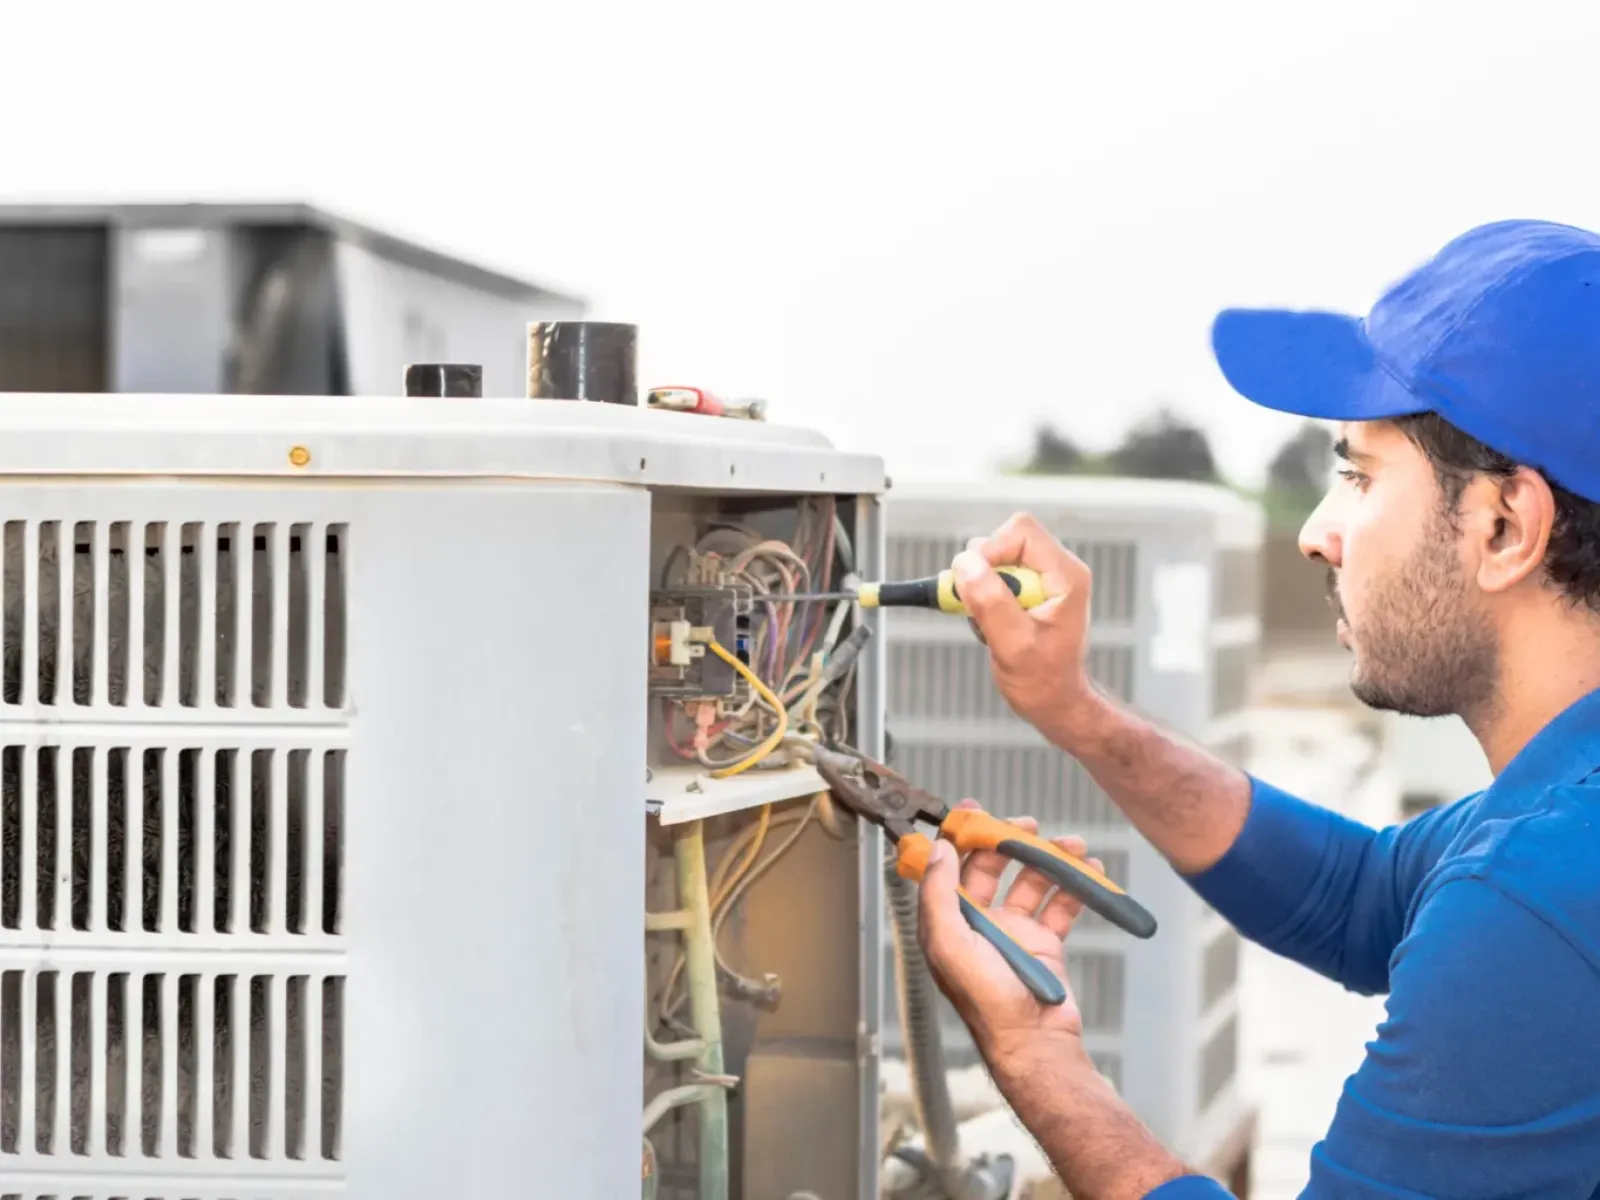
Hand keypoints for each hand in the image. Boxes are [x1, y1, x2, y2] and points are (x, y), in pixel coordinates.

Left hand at [917, 803, 1101, 1067]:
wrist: (1035, 1042)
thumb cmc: (988, 1002)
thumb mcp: (951, 944)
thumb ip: (940, 894)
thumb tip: (938, 850)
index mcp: (949, 922)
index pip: (949, 868)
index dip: (959, 837)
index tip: (972, 810)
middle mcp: (979, 924)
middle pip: (991, 869)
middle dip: (1008, 842)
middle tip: (1028, 824)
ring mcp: (1013, 932)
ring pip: (1030, 881)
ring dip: (1048, 859)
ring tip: (1072, 844)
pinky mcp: (1044, 943)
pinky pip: (1060, 905)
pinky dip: (1075, 885)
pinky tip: (1090, 871)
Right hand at [953, 513, 1094, 736]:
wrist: (1055, 701)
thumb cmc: (1045, 681)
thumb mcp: (1013, 645)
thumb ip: (991, 602)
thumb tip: (966, 565)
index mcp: (1066, 576)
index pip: (1021, 532)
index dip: (990, 552)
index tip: (971, 583)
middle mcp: (1058, 569)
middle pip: (1005, 540)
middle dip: (982, 573)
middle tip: (979, 609)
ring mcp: (1044, 577)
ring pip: (995, 558)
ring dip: (981, 589)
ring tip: (991, 623)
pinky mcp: (1029, 588)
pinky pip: (994, 576)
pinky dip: (983, 598)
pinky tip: (994, 626)